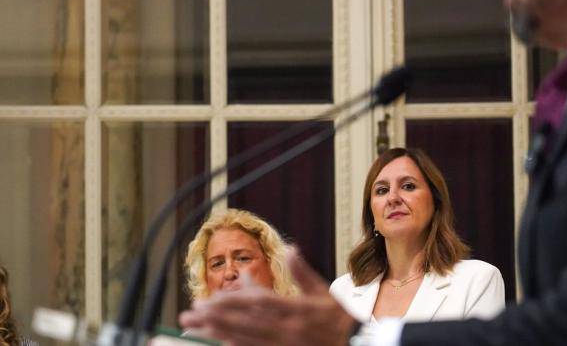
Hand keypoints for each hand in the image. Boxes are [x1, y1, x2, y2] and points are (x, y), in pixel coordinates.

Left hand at [179, 248, 357, 345]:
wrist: (357, 345)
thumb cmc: (339, 319)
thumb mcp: (324, 292)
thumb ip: (303, 272)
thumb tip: (291, 248)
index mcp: (297, 310)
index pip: (258, 304)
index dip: (232, 301)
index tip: (210, 298)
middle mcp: (287, 330)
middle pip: (245, 323)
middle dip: (216, 318)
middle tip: (191, 314)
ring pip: (245, 339)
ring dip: (219, 333)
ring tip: (197, 328)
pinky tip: (221, 343)